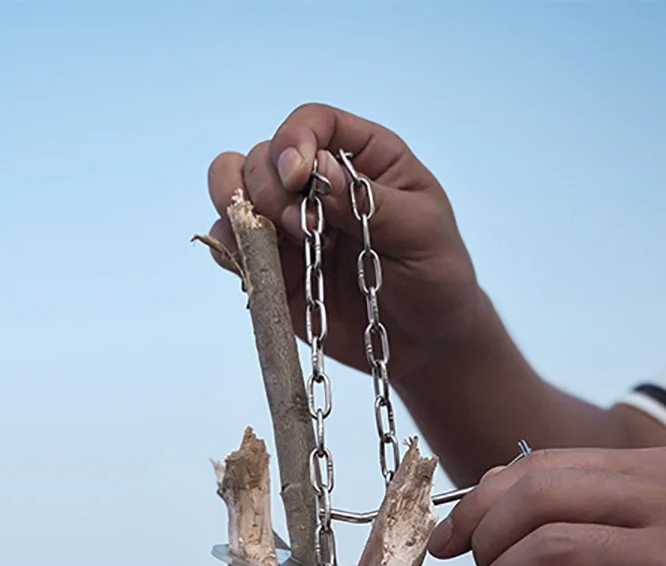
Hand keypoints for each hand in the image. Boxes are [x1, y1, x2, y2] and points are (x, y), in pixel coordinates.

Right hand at [206, 103, 485, 383]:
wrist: (425, 343)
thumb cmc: (436, 279)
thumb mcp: (420, 233)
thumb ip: (371, 201)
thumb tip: (320, 169)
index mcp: (365, 159)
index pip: (314, 123)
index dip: (295, 139)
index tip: (298, 176)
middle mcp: (321, 184)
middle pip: (265, 156)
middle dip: (269, 186)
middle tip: (300, 227)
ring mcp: (292, 225)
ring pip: (235, 189)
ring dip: (234, 206)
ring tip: (260, 236)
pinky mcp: (275, 267)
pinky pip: (232, 245)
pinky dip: (229, 249)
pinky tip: (251, 264)